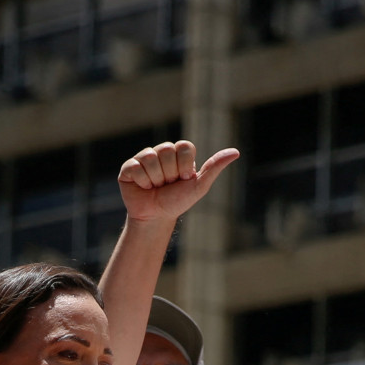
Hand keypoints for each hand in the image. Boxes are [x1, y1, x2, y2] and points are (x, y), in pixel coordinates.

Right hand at [117, 140, 238, 225]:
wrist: (156, 218)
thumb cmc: (178, 201)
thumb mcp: (199, 186)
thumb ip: (215, 167)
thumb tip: (236, 152)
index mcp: (178, 153)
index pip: (184, 146)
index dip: (184, 166)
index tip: (183, 179)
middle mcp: (161, 151)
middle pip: (166, 150)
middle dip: (169, 173)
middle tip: (167, 184)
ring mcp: (143, 158)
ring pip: (150, 157)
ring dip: (155, 179)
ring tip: (155, 187)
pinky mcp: (128, 167)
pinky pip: (135, 166)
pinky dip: (142, 181)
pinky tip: (143, 188)